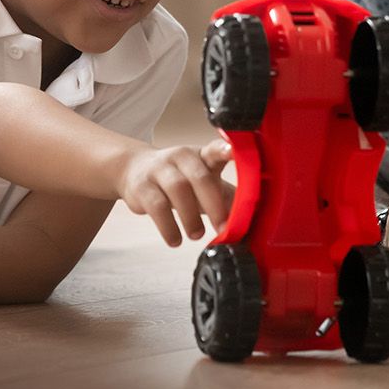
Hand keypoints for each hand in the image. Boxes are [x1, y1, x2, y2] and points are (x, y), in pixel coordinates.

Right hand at [118, 139, 233, 245]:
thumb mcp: (205, 181)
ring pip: (177, 189)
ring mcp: (159, 169)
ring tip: (197, 235)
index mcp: (202, 155)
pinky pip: (156, 206)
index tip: (233, 153)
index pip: (215, 149)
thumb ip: (228, 197)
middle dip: (213, 204)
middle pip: (199, 176)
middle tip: (223, 228)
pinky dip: (168, 226)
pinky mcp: (142, 186)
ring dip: (190, 216)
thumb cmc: (181, 178)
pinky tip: (175, 240)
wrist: (134, 168)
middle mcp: (181, 157)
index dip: (225, 150)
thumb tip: (254, 221)